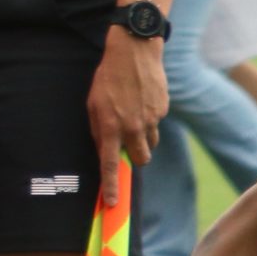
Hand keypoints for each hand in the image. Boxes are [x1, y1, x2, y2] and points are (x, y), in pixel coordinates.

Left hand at [88, 29, 168, 202]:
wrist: (134, 52)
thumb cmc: (108, 77)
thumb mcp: (93, 103)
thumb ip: (98, 128)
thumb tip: (104, 148)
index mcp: (110, 126)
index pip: (109, 163)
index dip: (111, 185)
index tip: (113, 203)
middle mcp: (132, 127)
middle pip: (141, 160)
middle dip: (136, 157)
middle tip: (128, 143)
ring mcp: (151, 120)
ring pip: (151, 143)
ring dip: (143, 138)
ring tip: (133, 115)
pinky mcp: (163, 110)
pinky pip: (157, 124)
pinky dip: (150, 119)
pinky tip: (142, 101)